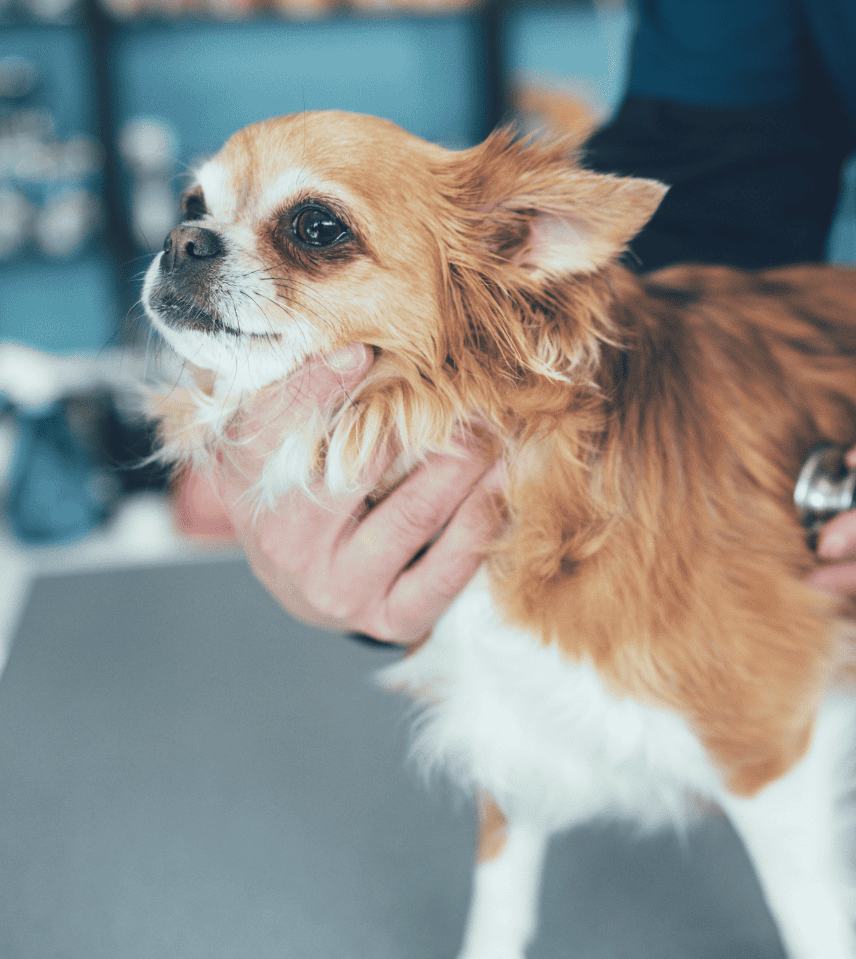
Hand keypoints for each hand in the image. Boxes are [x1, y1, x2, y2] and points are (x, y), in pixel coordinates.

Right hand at [211, 343, 502, 642]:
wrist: (299, 581)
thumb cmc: (294, 489)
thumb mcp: (272, 439)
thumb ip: (294, 391)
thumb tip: (350, 340)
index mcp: (249, 487)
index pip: (277, 429)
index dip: (320, 387)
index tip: (364, 351)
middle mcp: (288, 543)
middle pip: (358, 471)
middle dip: (418, 424)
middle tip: (465, 388)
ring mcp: (338, 586)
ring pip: (413, 516)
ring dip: (463, 467)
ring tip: (496, 430)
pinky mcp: (386, 619)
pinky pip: (443, 575)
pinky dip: (479, 525)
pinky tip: (502, 485)